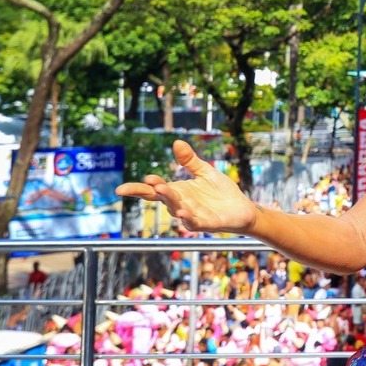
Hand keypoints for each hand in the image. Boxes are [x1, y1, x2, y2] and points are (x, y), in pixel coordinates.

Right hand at [117, 141, 257, 233]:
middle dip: (154, 190)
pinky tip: (184, 213)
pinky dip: (188, 219)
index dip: (140, 188)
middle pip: (163, 198)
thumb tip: (176, 142)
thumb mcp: (205, 171)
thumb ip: (190, 160)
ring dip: (170, 201)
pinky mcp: (206, 223)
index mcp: (177, 191)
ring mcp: (192, 215)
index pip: (154, 190)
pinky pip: (194, 222)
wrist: (242, 208)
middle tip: (148, 181)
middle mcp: (181, 204)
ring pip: (176, 209)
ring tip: (164, 190)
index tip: (124, 187)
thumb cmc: (221, 192)